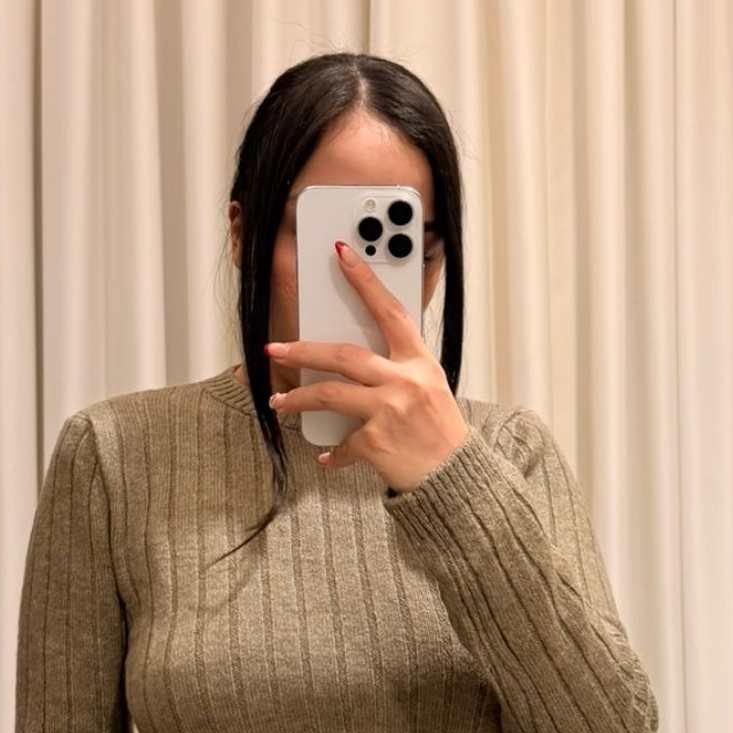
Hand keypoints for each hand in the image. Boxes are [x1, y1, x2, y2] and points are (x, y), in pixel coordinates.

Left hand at [264, 240, 469, 490]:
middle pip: (343, 355)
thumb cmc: (441, 434)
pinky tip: (326, 458)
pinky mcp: (376, 443)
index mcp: (419, 363)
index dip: (365, 280)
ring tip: (279, 400)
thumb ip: (399, 371)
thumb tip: (358, 363)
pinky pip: (343, 444)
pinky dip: (332, 453)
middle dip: (303, 350)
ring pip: (330, 395)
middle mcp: (404, 382)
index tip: (343, 253)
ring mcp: (389, 412)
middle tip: (276, 348)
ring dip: (298, 398)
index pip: (390, 312)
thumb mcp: (430, 390)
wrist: (456, 478)